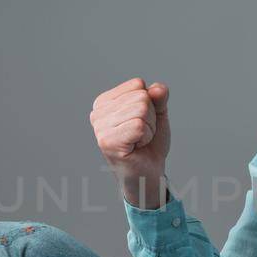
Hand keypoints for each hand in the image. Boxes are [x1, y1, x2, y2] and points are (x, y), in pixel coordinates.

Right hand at [90, 77, 170, 207]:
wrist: (148, 172)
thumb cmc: (149, 144)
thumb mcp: (157, 114)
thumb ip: (159, 97)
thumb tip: (157, 89)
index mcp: (105, 102)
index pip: (137, 84)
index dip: (149, 104)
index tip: (141, 122)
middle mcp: (98, 113)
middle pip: (141, 97)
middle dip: (150, 117)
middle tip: (141, 134)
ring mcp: (100, 128)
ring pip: (141, 110)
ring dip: (149, 128)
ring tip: (138, 140)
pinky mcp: (108, 141)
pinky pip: (139, 126)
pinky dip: (146, 137)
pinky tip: (136, 147)